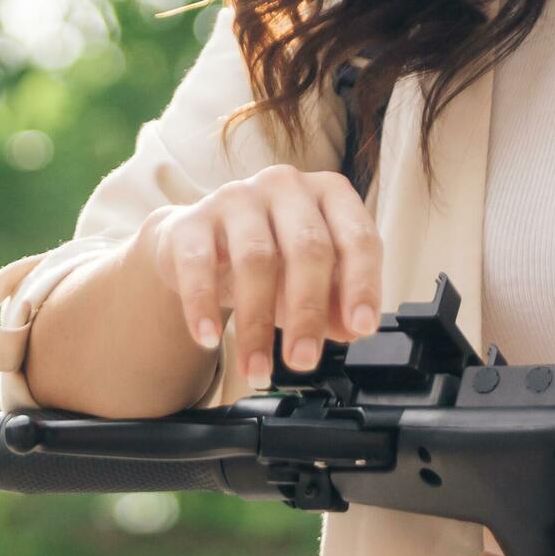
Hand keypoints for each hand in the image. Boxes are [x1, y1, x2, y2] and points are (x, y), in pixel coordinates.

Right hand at [144, 166, 384, 390]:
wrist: (198, 246)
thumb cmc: (269, 257)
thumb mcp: (310, 279)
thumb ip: (336, 301)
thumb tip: (353, 329)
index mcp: (328, 195)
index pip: (357, 238)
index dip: (362, 286)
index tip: (361, 328)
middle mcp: (285, 187)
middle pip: (307, 248)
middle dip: (308, 312)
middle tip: (303, 360)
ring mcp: (237, 197)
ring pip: (255, 259)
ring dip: (257, 324)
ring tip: (257, 368)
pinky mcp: (192, 221)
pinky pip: (199, 264)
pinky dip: (203, 305)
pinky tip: (209, 337)